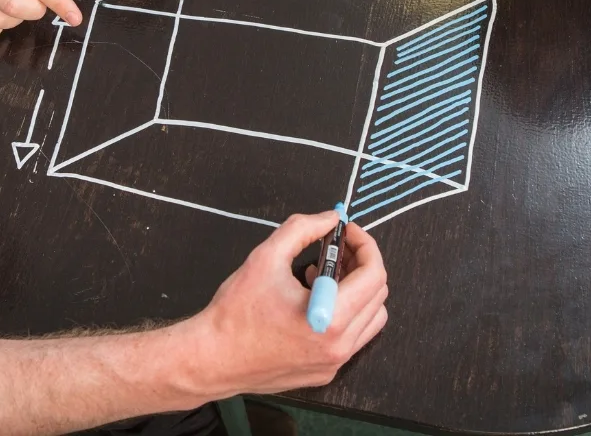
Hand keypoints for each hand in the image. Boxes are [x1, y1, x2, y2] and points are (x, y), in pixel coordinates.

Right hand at [192, 211, 387, 397]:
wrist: (213, 358)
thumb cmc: (236, 310)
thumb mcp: (266, 256)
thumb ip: (303, 229)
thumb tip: (331, 218)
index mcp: (331, 318)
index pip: (374, 274)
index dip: (364, 244)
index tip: (346, 230)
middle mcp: (340, 346)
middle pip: (377, 294)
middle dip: (360, 262)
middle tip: (335, 245)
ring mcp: (334, 363)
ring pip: (371, 318)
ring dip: (356, 288)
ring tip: (324, 272)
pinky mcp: (324, 372)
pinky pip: (352, 336)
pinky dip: (345, 310)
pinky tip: (313, 297)